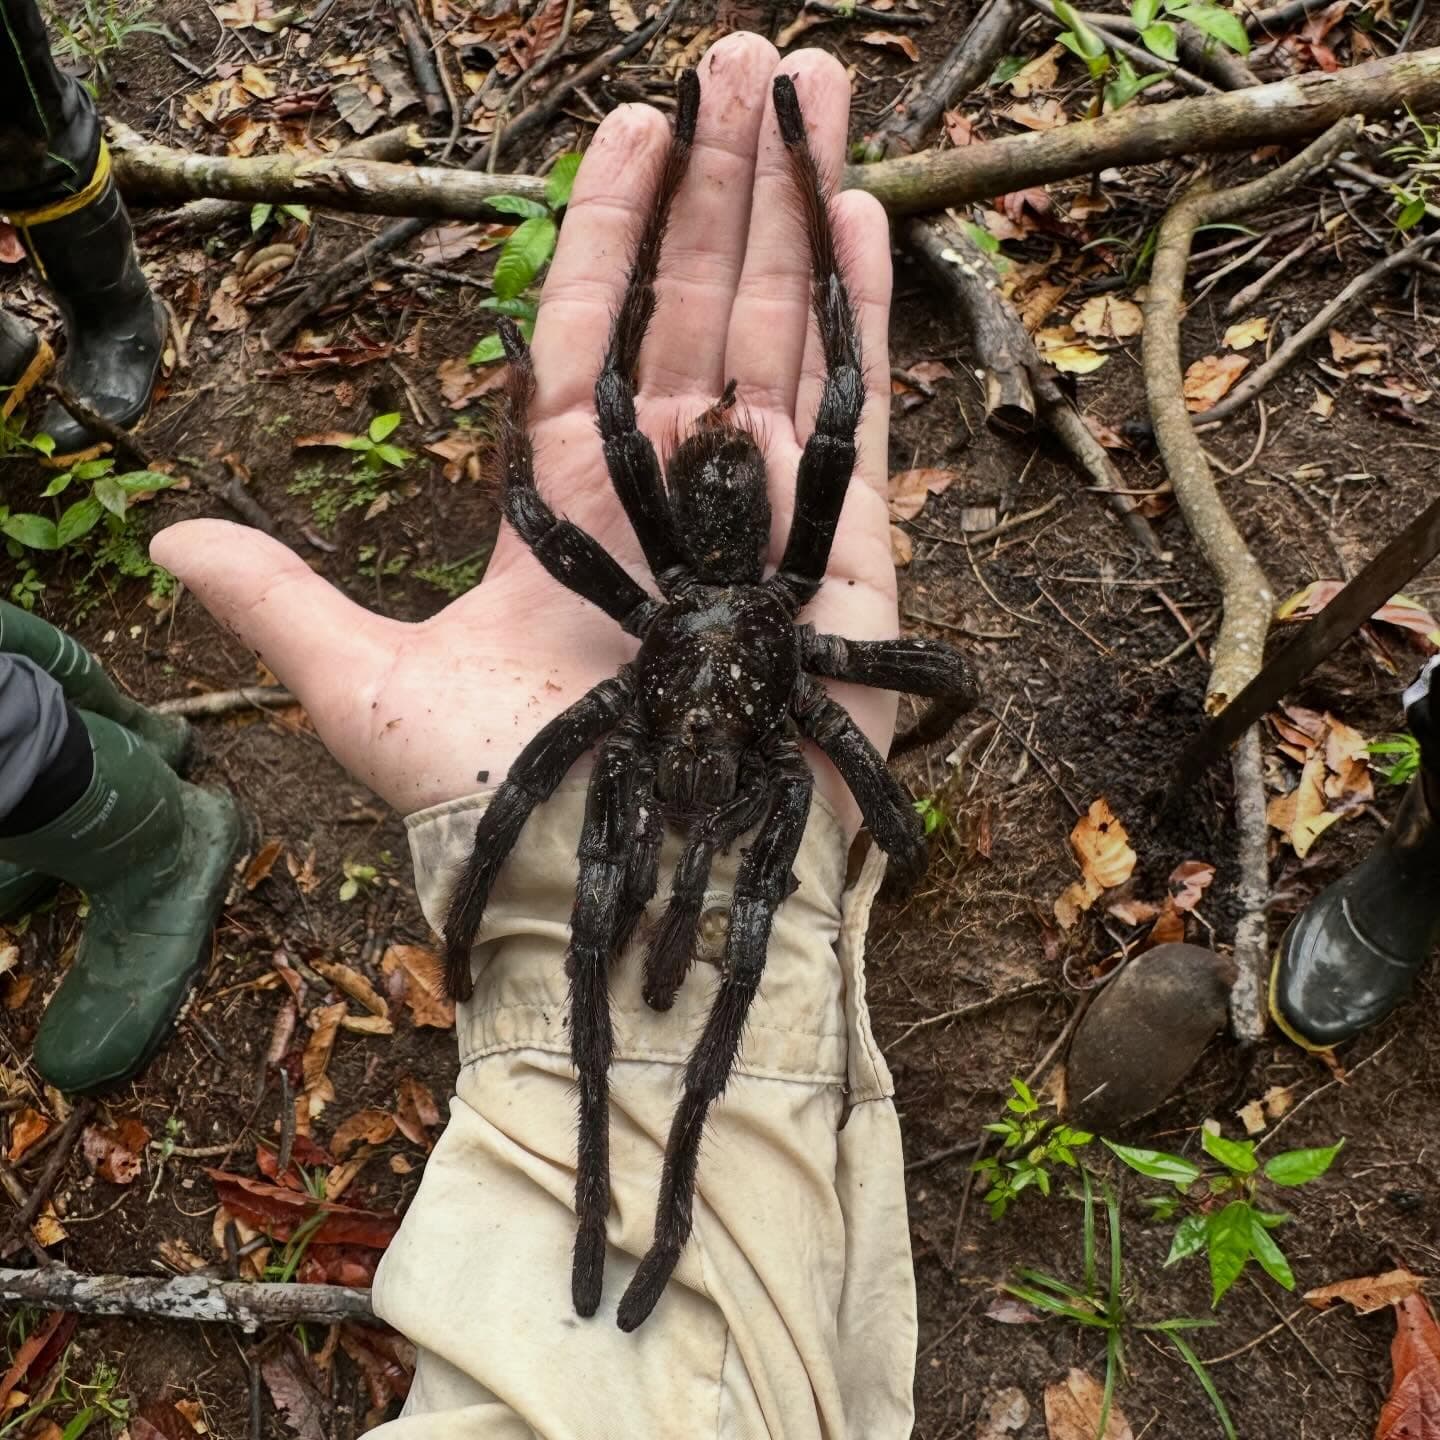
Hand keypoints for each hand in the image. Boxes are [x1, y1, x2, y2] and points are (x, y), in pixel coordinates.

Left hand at [152, 35, 897, 828]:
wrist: (619, 894)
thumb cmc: (504, 804)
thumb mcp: (367, 693)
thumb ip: (285, 602)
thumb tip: (170, 535)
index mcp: (568, 503)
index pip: (590, 330)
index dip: (610, 227)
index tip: (633, 122)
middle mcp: (670, 493)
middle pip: (696, 305)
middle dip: (723, 181)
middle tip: (749, 57)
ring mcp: (760, 514)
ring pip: (781, 334)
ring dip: (798, 212)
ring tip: (815, 94)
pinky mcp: (839, 554)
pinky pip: (852, 416)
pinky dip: (860, 318)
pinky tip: (861, 215)